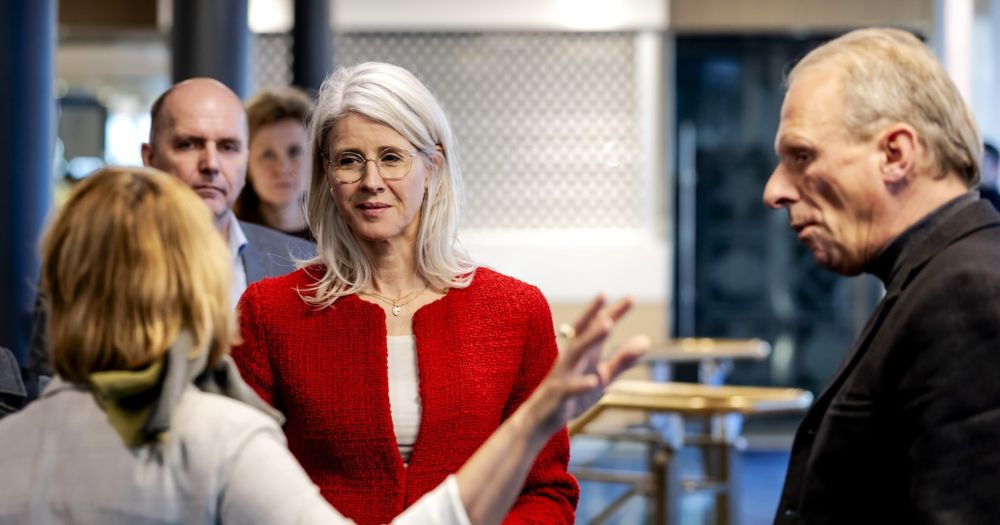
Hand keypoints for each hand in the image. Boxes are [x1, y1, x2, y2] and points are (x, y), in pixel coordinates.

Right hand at [530, 295, 649, 435]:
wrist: (541, 421)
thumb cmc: (572, 396)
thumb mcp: (603, 377)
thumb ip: (622, 360)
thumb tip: (646, 341)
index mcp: (584, 354)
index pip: (598, 328)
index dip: (614, 313)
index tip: (631, 297)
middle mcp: (572, 358)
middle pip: (583, 332)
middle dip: (595, 314)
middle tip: (605, 294)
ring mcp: (563, 375)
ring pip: (576, 352)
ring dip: (591, 338)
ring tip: (608, 325)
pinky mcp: (558, 395)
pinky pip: (570, 388)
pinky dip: (581, 383)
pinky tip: (595, 381)